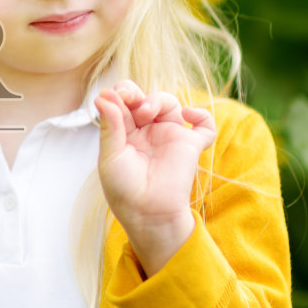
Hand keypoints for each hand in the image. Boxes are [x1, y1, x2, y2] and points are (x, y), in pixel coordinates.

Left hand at [94, 81, 216, 273]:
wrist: (148, 214)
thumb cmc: (125, 190)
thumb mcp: (110, 156)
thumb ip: (109, 126)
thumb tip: (102, 95)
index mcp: (125, 132)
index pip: (123, 102)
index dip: (120, 93)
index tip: (113, 95)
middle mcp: (148, 131)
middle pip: (144, 98)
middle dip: (136, 93)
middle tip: (130, 100)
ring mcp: (170, 136)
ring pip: (170, 103)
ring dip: (158, 99)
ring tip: (146, 111)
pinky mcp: (191, 145)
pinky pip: (205, 125)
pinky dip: (202, 114)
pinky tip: (188, 114)